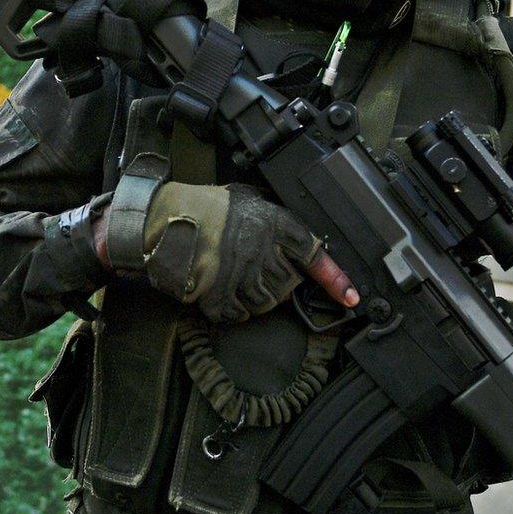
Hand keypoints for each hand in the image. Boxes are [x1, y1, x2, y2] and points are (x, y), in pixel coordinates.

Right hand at [96, 183, 357, 322]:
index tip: (351, 298)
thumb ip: (269, 215)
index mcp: (273, 224)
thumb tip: (289, 235)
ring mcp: (242, 275)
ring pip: (266, 303)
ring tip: (236, 279)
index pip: (314, 253)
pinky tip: (222, 294)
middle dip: (277, 282)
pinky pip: (239, 315)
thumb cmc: (202, 206)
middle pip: (288, 284)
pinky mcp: (219, 296)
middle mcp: (263, 250)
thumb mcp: (245, 198)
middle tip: (255, 270)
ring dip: (256, 297)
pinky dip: (234, 310)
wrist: (162, 219)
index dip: (335, 278)